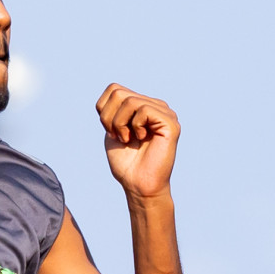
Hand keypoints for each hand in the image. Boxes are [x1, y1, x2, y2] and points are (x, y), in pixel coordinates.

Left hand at [96, 83, 179, 200]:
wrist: (139, 185)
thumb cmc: (126, 162)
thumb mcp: (112, 130)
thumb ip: (113, 109)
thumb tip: (113, 90)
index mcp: (142, 106)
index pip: (114, 89)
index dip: (104, 110)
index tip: (110, 131)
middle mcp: (155, 105)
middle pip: (118, 92)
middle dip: (109, 117)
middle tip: (118, 136)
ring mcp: (165, 113)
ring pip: (129, 100)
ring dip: (119, 123)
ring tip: (127, 139)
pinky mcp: (170, 122)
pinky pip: (144, 110)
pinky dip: (135, 125)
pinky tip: (141, 138)